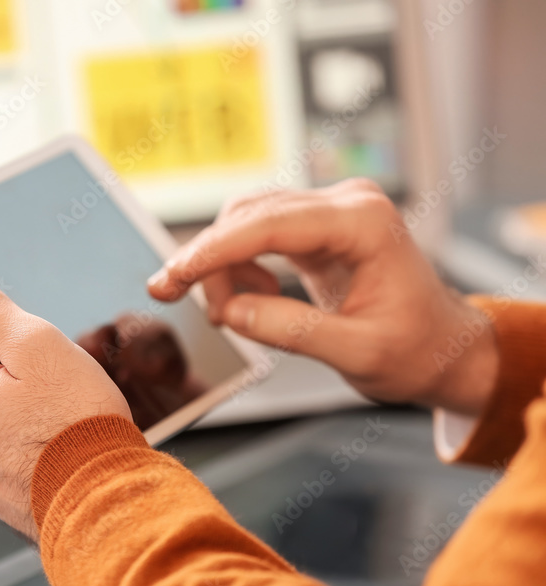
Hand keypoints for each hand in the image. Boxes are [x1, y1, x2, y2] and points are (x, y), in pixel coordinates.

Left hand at [0, 264, 131, 537]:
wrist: (101, 504)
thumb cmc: (76, 426)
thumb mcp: (35, 344)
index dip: (0, 325)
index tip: (31, 340)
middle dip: (5, 365)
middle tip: (50, 382)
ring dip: (9, 400)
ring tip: (52, 416)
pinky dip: (13, 434)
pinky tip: (46, 441)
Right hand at [147, 179, 498, 415]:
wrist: (444, 348)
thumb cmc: (416, 350)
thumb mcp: (357, 354)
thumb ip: (291, 331)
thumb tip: (229, 310)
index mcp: (365, 224)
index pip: (270, 225)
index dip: (213, 250)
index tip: (172, 275)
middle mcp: (346, 204)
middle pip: (249, 215)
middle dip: (206, 257)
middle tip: (168, 294)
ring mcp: (331, 210)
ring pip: (246, 220)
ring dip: (222, 265)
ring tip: (230, 313)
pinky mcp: (317, 225)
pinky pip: (258, 233)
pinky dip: (239, 265)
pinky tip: (252, 298)